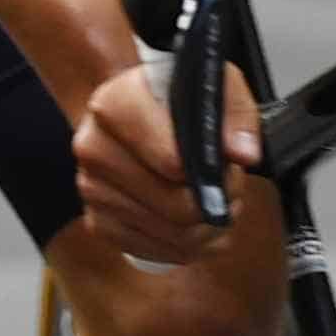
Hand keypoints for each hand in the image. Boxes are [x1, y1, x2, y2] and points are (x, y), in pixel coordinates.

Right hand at [74, 58, 265, 265]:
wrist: (135, 110)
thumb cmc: (174, 97)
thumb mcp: (211, 83)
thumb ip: (234, 111)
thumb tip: (242, 153)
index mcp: (114, 105)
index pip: (172, 160)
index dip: (211, 170)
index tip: (228, 163)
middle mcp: (94, 148)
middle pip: (174, 204)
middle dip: (216, 203)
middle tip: (230, 186)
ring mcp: (92, 188)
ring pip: (171, 234)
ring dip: (207, 227)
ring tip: (217, 201)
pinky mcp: (98, 221)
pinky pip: (154, 252)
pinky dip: (186, 246)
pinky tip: (196, 222)